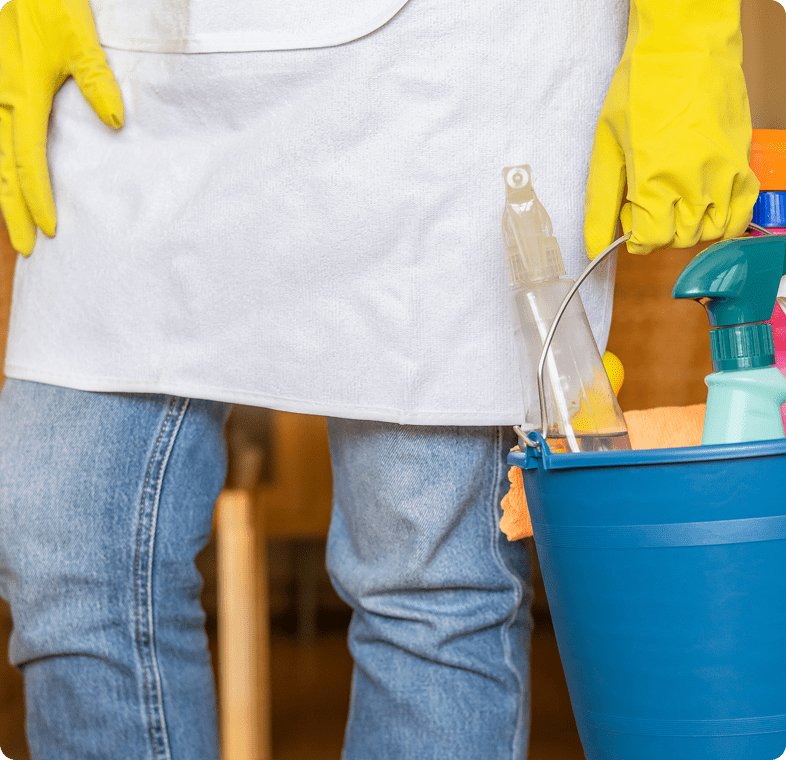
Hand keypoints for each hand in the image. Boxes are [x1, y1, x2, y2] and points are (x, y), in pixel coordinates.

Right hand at [0, 0, 123, 255]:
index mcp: (21, 97)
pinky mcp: (2, 94)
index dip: (38, 198)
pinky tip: (9, 189)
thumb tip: (117, 123)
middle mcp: (2, 102)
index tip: (51, 231)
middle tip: (27, 251)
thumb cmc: (54, 8)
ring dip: (4, 198)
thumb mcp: (81, 40)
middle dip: (13, 213)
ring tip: (15, 230)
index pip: (28, 161)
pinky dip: (3, 171)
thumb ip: (98, 81)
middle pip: (2, 172)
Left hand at [584, 0, 758, 258]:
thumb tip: (593, 246)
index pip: (651, 240)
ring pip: (711, 230)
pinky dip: (726, 220)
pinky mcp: (742, 162)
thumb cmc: (640, 91)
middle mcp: (692, 180)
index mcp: (652, 178)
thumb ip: (601, 204)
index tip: (633, 225)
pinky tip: (707, 208)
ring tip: (677, 206)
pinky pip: (742, 211)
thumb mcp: (606, 149)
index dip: (638, 239)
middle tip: (651, 207)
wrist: (684, 49)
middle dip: (661, 233)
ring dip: (692, 229)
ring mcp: (722, 172)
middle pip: (680, 239)